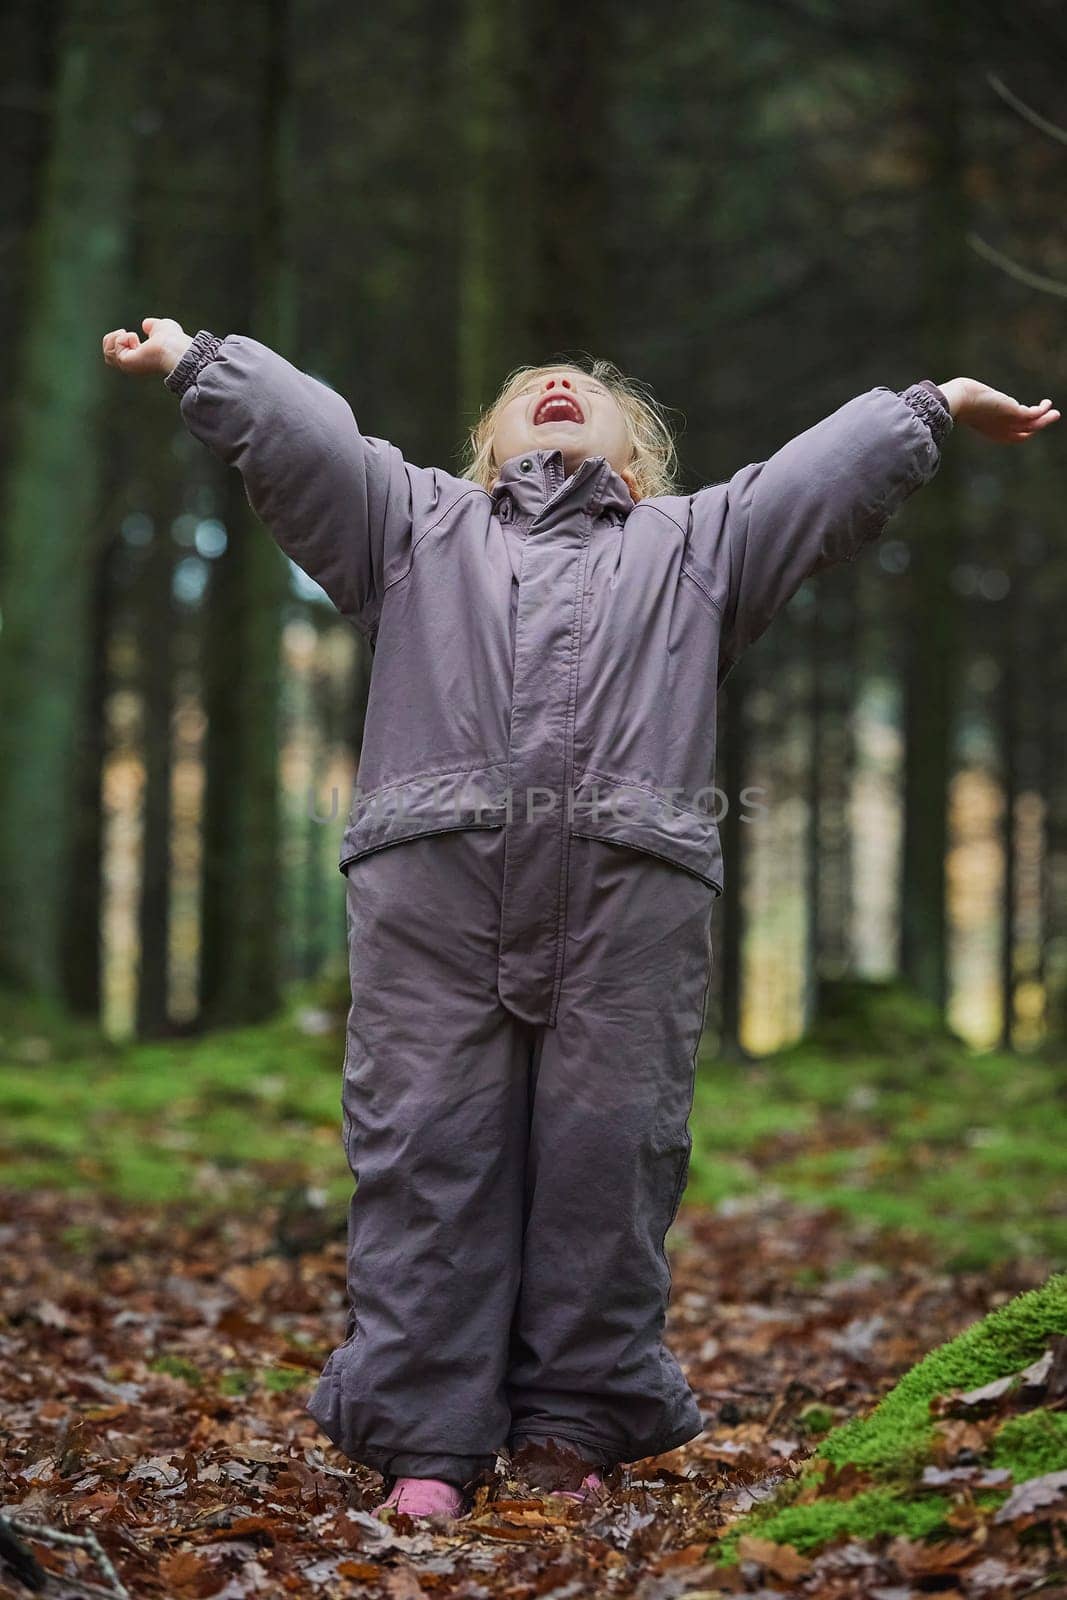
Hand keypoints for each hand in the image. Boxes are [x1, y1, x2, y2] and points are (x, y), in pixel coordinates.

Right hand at [102, 316, 191, 377]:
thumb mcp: (161, 327)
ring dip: (115, 339)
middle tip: (126, 333)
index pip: (120, 355)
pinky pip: (114, 349)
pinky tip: (135, 338)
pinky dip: (122, 339)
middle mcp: (134, 366)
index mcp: (141, 360)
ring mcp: (129, 367)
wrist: (175, 348)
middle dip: (112, 340)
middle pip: (109, 357)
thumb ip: (152, 326)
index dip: (120, 340)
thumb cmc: (173, 340)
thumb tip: (146, 324)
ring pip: (108, 353)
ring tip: (129, 334)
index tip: (134, 335)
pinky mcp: (126, 363)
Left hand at [938, 377, 1059, 442]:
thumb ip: (977, 404)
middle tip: (1049, 418)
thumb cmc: (962, 400)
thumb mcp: (973, 405)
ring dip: (1046, 419)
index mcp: (992, 431)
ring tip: (1055, 413)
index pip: (1012, 436)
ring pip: (1033, 426)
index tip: (1030, 419)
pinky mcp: (1015, 413)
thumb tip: (969, 395)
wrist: (961, 400)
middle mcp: (1002, 431)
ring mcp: (1009, 423)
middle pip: (1026, 433)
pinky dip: (1043, 410)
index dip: (1022, 430)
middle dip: (1038, 426)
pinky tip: (1046, 402)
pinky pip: (1035, 415)